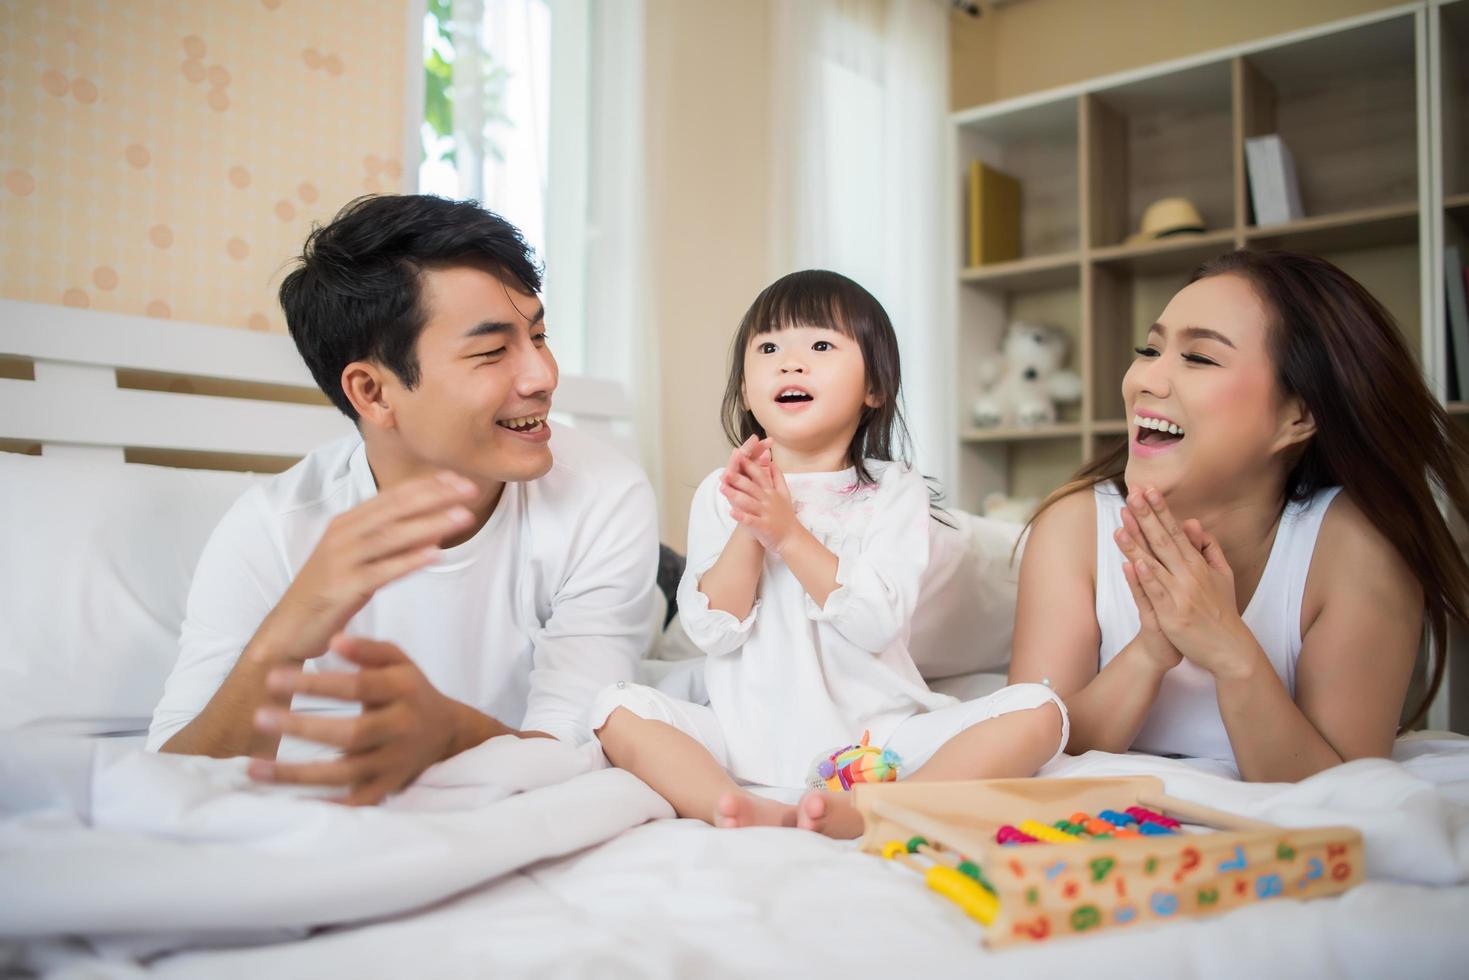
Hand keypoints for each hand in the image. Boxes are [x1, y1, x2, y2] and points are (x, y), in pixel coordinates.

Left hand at [248, 635, 459, 804]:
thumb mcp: (398, 660)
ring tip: (254, 768)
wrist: (446, 732)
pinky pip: (354, 802)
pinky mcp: (387, 788)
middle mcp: (402, 728)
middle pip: (351, 733)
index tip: (273, 678)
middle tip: (259, 718)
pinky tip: (286, 803)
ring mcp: (395, 762)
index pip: (357, 687)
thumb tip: (335, 640)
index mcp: (404, 690)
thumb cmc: (410, 689)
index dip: (316, 684)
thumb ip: (368, 649)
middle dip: (302, 728)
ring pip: (345, 773)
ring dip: (297, 773)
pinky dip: (323, 805)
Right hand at [255, 471, 479, 665]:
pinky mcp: (343, 587)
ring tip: (462, 517)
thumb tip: (431, 530)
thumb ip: (389, 542)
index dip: (426, 486)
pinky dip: (409, 560)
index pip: (392, 496)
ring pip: (392, 536)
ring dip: (430, 524)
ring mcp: (342, 559)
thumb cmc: (329, 590)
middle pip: (395, 510)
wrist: (289, 627)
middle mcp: (343, 534)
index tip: (458, 479)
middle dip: (434, 497)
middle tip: (468, 490)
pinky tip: (435, 554)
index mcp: (347, 522)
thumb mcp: (359, 559)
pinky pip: (382, 571)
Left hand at [720, 448, 799, 553]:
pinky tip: (731, 512)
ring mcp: (766, 513)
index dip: (749, 466)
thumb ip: (778, 478)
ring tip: (722, 488)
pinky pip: (751, 520)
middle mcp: (768, 501)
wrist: (793, 538)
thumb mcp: (785, 493)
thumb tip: (773, 462)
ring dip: (735, 495)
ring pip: (748, 502)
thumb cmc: (786, 516)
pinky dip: (741, 516)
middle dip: (738, 478)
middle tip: (725, 471)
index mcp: (771, 492)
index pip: (759, 476)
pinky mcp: (763, 526)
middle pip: (751, 487)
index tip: (738, 456)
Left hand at [1120, 488, 1256, 677]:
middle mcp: (1189, 575)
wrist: (1228, 647)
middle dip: (1146, 517)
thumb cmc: (1221, 610)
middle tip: (1132, 496)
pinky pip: (1156, 594)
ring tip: (1121, 525)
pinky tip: (1133, 564)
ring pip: (1154, 565)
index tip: (1148, 490)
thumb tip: (1192, 524)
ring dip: (1137, 544)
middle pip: (1163, 541)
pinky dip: (1146, 579)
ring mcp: (1180, 595)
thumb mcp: (1222, 574)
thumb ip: (1207, 547)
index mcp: (1198, 564)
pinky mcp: (1172, 614)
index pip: (1175, 531)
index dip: (1160, 510)